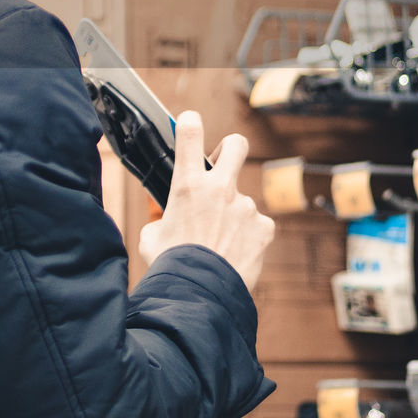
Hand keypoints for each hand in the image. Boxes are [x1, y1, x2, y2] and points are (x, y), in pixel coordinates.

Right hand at [138, 112, 275, 291]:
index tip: (190, 123)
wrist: (199, 295)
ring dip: (233, 215)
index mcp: (187, 185)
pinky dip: (249, 236)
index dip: (190, 122)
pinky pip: (257, 225)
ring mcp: (245, 207)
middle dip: (230, 149)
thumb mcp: (153, 236)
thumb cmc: (170, 266)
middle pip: (236, 144)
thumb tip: (169, 221)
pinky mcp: (264, 227)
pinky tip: (237, 253)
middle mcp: (220, 188)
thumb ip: (164, 219)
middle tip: (222, 166)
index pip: (189, 131)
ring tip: (220, 244)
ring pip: (241, 200)